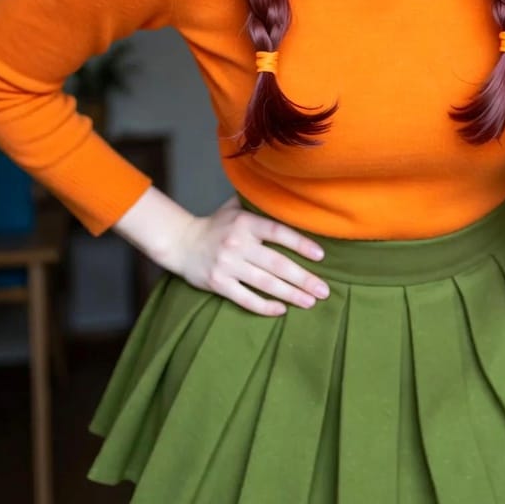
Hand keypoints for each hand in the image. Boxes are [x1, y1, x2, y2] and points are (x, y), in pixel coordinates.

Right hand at [165, 193, 329, 316]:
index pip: (278, 232)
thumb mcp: (234, 207)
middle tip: (324, 290)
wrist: (180, 242)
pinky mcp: (217, 283)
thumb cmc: (216, 225)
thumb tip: (289, 193)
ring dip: (290, 294)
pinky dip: (264, 306)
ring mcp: (227, 265)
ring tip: (310, 302)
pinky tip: (282, 310)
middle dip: (303, 279)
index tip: (321, 256)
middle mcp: (236, 243)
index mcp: (244, 222)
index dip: (301, 244)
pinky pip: (245, 299)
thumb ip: (258, 202)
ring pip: (264, 283)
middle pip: (276, 263)